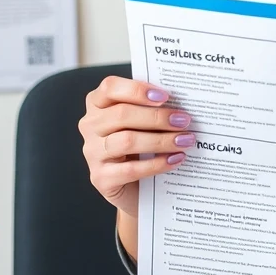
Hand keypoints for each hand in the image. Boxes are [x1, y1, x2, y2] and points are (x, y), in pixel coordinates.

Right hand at [78, 76, 194, 218]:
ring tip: (185, 141)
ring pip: (127, 141)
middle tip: (184, 121)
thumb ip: (152, 108)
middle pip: (121, 114)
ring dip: (161, 140)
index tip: (165, 96)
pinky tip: (175, 159)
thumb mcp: (142, 122)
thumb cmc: (141, 146)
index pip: (110, 88)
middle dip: (157, 117)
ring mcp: (92, 153)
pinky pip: (130, 169)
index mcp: (98, 104)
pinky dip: (157, 164)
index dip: (137, 90)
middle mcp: (90, 126)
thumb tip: (179, 102)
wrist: (137, 186)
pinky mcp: (100, 178)